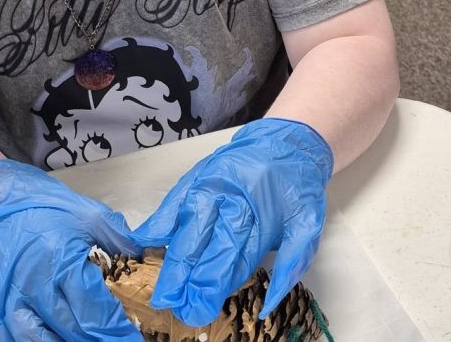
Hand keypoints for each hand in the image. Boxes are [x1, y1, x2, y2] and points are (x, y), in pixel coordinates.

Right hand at [0, 159, 141, 340]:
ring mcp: (8, 298)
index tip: (133, 338)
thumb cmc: (40, 205)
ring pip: (37, 340)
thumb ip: (119, 238)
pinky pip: (8, 338)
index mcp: (61, 260)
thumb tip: (145, 258)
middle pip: (71, 329)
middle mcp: (34, 284)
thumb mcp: (87, 213)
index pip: (95, 309)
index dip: (117, 330)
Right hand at [132, 118, 332, 326]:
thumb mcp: (308, 225)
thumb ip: (290, 263)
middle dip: (187, 278)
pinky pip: (173, 201)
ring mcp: (209, 186)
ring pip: (186, 225)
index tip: (199, 309)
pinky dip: (157, 222)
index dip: (212, 284)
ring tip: (160, 285)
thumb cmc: (297, 187)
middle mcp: (229, 199)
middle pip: (204, 244)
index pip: (231, 257)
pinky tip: (142, 241)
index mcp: (260, 214)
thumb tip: (269, 305)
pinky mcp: (196, 177)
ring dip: (172, 258)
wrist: (288, 140)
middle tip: (173, 305)